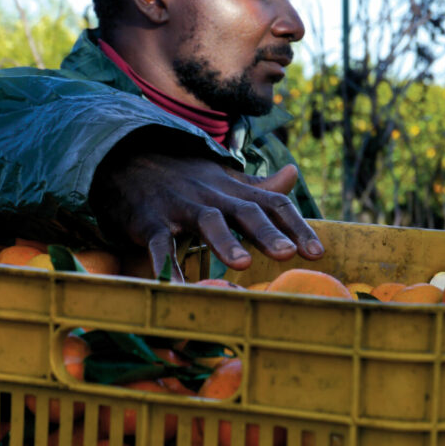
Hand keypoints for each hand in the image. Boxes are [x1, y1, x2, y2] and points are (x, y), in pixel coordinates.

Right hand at [89, 144, 324, 281]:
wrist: (125, 156)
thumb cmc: (182, 176)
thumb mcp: (221, 176)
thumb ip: (258, 184)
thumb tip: (294, 173)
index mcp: (233, 189)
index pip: (272, 202)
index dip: (296, 225)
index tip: (318, 253)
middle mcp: (212, 195)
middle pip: (246, 210)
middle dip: (268, 232)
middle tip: (289, 255)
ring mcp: (180, 206)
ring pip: (207, 221)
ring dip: (225, 241)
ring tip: (242, 265)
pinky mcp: (150, 220)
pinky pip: (160, 244)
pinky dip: (168, 266)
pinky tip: (178, 289)